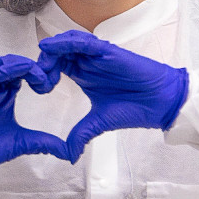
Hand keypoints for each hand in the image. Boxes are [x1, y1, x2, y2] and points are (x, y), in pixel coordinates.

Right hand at [0, 53, 71, 190]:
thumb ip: (45, 143)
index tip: (53, 84)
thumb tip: (69, 152)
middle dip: (36, 66)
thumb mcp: (24, 143)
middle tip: (49, 78)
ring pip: (4, 62)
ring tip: (38, 75)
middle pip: (17, 63)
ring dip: (23, 64)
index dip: (41, 74)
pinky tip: (24, 70)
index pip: (26, 73)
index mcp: (7, 95)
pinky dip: (9, 68)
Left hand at [37, 31, 188, 161]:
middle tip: (39, 78)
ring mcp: (97, 56)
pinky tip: (52, 48)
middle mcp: (88, 63)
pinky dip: (66, 42)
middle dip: (43, 62)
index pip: (55, 67)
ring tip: (43, 63)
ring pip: (67, 43)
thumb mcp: (98, 123)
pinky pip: (84, 42)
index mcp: (83, 75)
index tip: (40, 89)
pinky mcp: (108, 51)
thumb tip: (69, 155)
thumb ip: (80, 135)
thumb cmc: (134, 108)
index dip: (43, 74)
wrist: (159, 104)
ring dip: (51, 51)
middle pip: (57, 53)